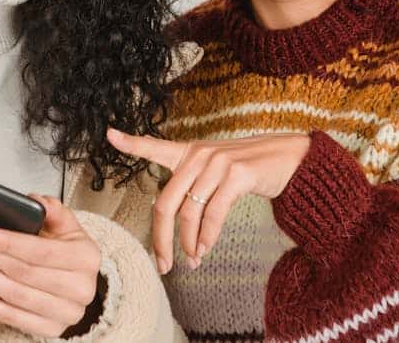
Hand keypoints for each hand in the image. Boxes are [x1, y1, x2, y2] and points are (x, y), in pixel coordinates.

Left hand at [0, 195, 102, 337]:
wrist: (74, 283)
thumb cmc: (65, 251)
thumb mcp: (65, 226)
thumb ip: (52, 210)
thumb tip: (34, 200)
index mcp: (86, 258)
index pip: (40, 250)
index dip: (6, 242)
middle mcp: (81, 288)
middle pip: (23, 272)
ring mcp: (66, 312)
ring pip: (13, 295)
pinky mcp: (50, 329)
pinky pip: (10, 317)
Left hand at [107, 128, 309, 273]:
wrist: (289, 160)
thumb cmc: (250, 169)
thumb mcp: (217, 171)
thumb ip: (195, 188)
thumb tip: (181, 230)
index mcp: (189, 152)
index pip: (155, 146)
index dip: (130, 142)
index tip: (109, 135)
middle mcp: (199, 155)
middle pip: (166, 203)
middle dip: (161, 238)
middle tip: (163, 263)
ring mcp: (217, 163)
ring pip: (189, 213)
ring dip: (188, 243)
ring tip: (192, 260)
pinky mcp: (237, 174)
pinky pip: (213, 213)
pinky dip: (207, 236)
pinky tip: (205, 248)